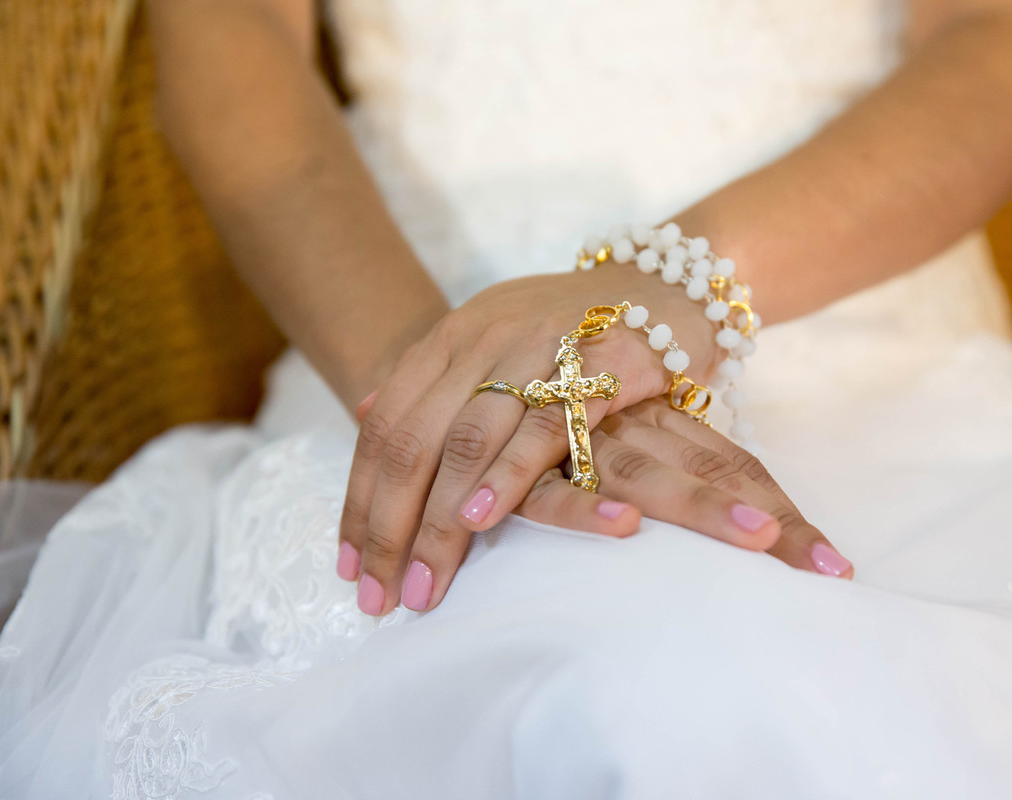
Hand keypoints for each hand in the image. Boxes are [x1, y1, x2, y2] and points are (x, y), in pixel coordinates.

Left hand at [337, 265, 726, 615]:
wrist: (663, 279)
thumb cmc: (572, 326)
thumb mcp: (490, 339)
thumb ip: (434, 380)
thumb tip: (367, 413)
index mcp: (449, 341)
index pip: (384, 429)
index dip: (360, 502)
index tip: (348, 567)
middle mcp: (482, 340)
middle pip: (413, 443)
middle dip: (387, 528)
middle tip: (378, 597)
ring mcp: (537, 348)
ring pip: (465, 442)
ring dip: (436, 523)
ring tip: (423, 584)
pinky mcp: (598, 363)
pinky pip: (541, 426)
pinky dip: (505, 475)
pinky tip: (479, 520)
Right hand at [515, 399, 853, 579]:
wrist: (489, 339)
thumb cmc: (562, 407)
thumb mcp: (623, 439)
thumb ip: (673, 480)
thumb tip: (751, 548)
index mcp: (658, 418)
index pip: (733, 464)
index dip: (783, 512)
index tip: (836, 568)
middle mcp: (628, 424)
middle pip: (707, 468)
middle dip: (758, 513)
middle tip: (818, 563)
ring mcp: (580, 436)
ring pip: (644, 473)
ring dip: (702, 509)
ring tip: (761, 543)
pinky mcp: (523, 459)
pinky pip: (551, 488)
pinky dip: (584, 510)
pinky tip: (621, 529)